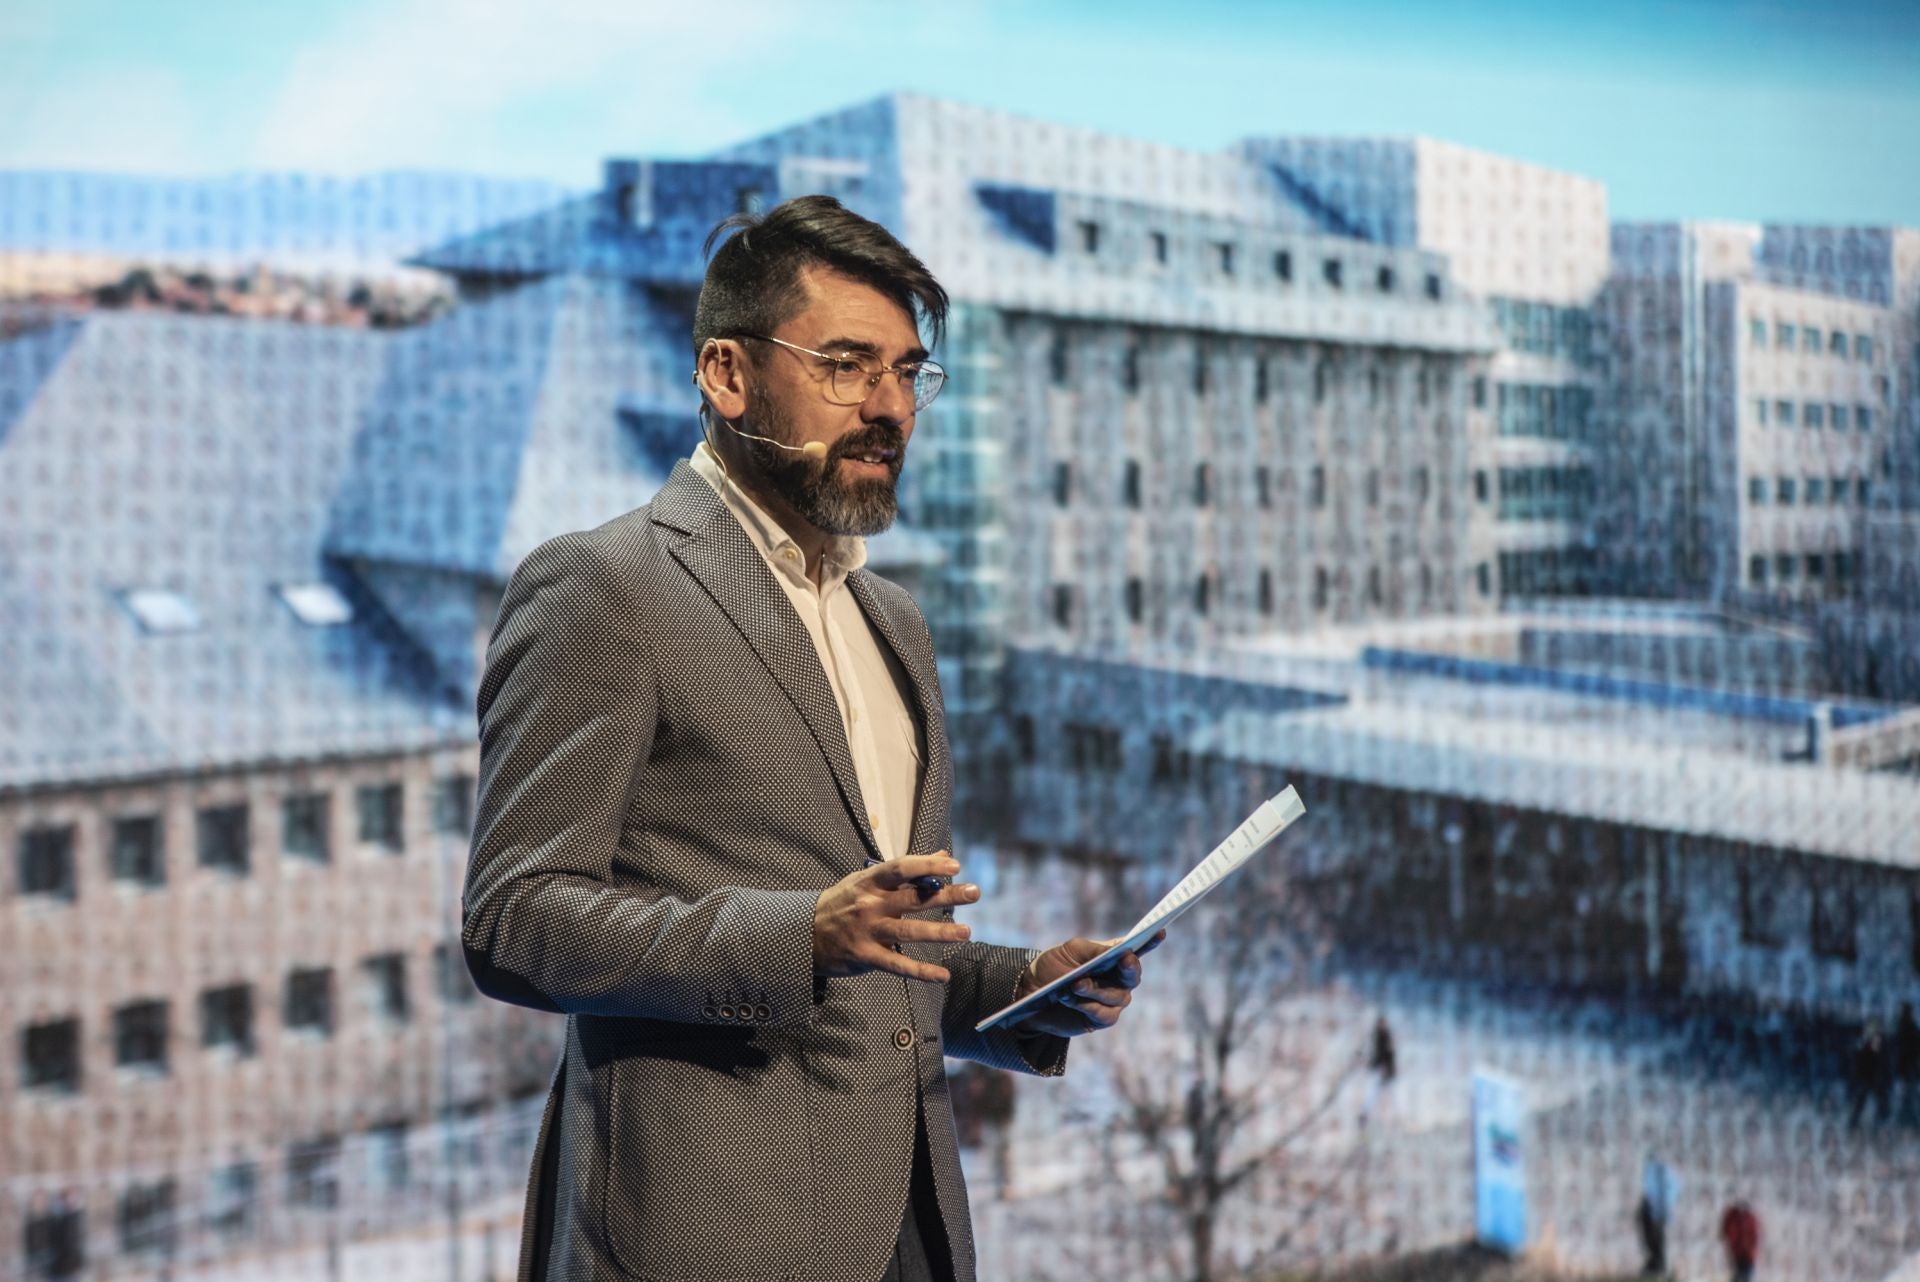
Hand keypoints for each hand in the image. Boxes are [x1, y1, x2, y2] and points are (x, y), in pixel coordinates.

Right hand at [813, 852, 979, 983]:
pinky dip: (921, 972)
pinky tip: (942, 975)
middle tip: (975, 892)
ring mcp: (868, 931)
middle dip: (947, 895)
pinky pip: (898, 965)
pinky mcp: (866, 956)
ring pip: (909, 932)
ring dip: (940, 932)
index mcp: (870, 882)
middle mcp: (870, 904)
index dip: (929, 865)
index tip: (955, 865)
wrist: (803, 934)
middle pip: (914, 898)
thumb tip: (943, 854)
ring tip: (966, 932)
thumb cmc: (842, 903)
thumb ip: (905, 871)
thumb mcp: (866, 880)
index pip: (903, 868)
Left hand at [1008, 929, 1165, 1037]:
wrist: (1031, 993)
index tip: (1159, 932)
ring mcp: (1112, 1001)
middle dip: (1129, 968)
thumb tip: (1119, 949)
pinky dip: (1088, 1006)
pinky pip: (1104, 1014)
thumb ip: (1095, 950)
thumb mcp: (1071, 951)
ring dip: (1095, 990)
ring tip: (1075, 984)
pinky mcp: (1102, 1019)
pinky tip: (1071, 998)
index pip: (1137, 949)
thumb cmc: (1053, 966)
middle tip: (1124, 959)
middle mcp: (1118, 979)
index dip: (1151, 942)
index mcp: (1114, 957)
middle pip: (1133, 976)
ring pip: (1117, 997)